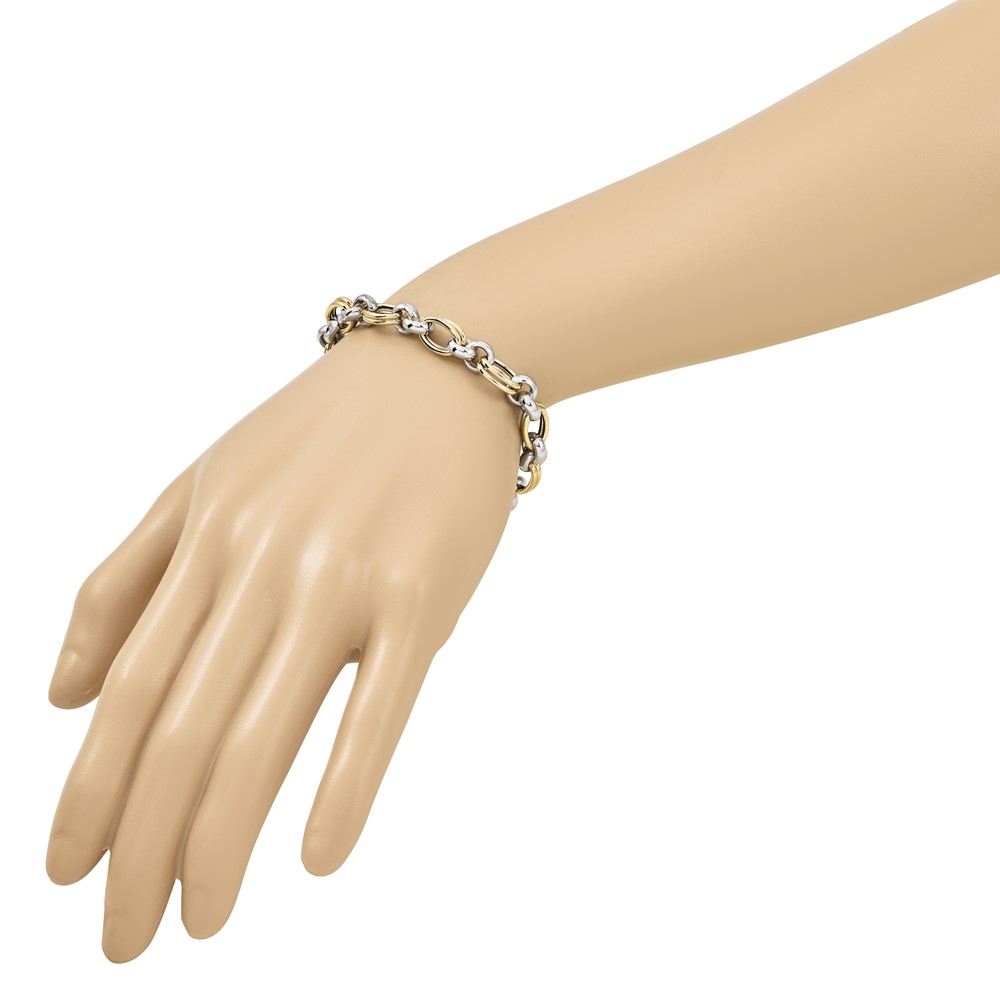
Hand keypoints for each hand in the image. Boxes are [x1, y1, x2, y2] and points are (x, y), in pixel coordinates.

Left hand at [45, 319, 520, 961]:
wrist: (442, 365)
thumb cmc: (327, 431)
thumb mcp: (204, 480)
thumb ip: (126, 578)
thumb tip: (59, 694)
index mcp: (204, 537)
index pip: (124, 691)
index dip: (87, 794)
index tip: (70, 875)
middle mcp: (258, 564)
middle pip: (177, 730)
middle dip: (140, 850)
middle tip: (126, 938)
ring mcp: (341, 579)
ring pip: (257, 732)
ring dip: (216, 843)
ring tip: (198, 919)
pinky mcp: (420, 594)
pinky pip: (376, 706)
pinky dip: (343, 789)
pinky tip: (316, 860)